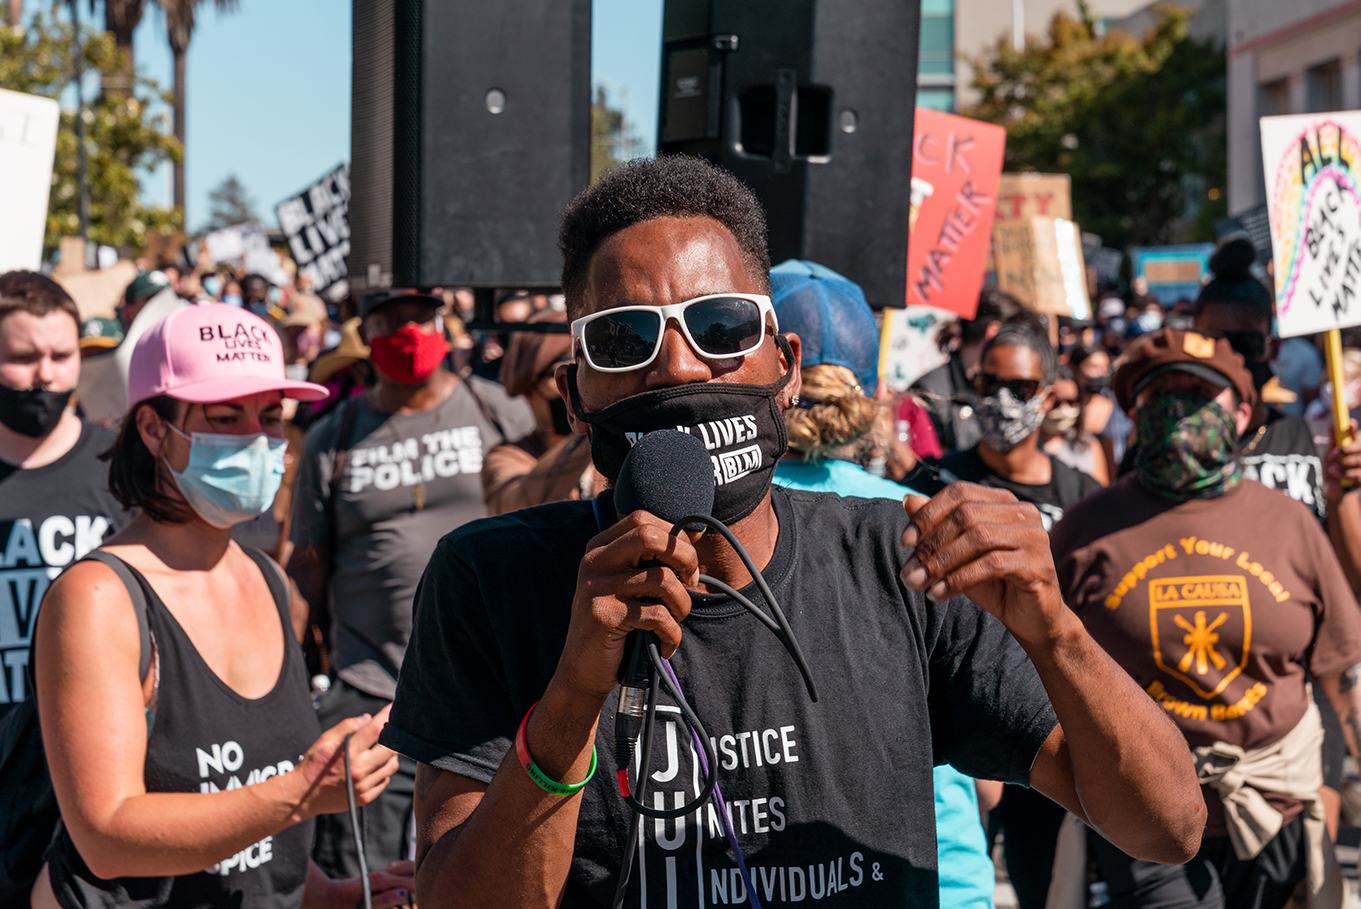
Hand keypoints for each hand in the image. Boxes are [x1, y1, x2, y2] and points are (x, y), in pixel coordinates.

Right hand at [293, 706, 399, 820]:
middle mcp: (358, 769)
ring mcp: (363, 785)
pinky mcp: (365, 797)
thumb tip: (367, 718)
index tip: (391, 707)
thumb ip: (347, 727)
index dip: (386, 715)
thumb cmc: (313, 765)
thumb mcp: (325, 740)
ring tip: (381, 750)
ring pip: (392, 765)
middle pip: (391, 748)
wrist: (302, 796)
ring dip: (390, 755)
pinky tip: (374, 767)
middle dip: (393, 737)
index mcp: (349, 752)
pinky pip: (385, 780)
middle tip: (389, 732)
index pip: (376, 729)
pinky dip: (383, 771)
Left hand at [328, 860, 417, 908]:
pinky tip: (405, 883)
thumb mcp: (364, 907)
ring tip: (419, 887)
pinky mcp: (380, 875)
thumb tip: (404, 893)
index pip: (411, 883)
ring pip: (407, 865)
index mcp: (382, 881)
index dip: (420, 891)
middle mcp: (384, 873)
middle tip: (426, 892)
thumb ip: (384, 900)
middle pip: (412, 867)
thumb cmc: (346, 906)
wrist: (330, 898)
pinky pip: (399, 868)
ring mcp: (382, 872)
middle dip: (422, 878)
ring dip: (415, 873)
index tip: (425, 899)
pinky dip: (407, 872)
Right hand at [551, 510, 700, 708]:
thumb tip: (692, 536)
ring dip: (681, 604)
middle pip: (650, 536)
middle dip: (684, 558)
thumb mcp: (625, 585)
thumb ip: (647, 561)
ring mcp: (596, 587)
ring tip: (675, 620)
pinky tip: (666, 644)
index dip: (674, 534)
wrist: (581, 671)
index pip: (642, 519)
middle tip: (690, 582)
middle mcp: (594, 561)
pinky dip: (672, 633)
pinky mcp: (603, 616)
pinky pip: (657, 615)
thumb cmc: (615, 626)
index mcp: (599, 547)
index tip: (687, 561)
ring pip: (662, 578)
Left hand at [899, 483, 1064, 646]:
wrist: (1031, 619)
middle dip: (930, 544)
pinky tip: (938, 594)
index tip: (903, 542)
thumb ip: (936, 528)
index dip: (928, 514)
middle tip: (908, 572)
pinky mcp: (1038, 563)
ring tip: (917, 583)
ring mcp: (1034, 536)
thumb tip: (908, 499)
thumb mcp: (957, 555)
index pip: (960, 493)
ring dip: (940, 563)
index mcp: (1003, 501)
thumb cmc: (993, 583)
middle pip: (966, 515)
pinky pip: (991, 565)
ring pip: (978, 538)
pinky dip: (959, 579)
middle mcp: (1022, 512)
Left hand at [1324, 419, 1360, 501]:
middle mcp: (1360, 457)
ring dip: (1343, 463)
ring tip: (1333, 469)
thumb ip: (1333, 442)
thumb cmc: (1332, 471)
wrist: (1331, 491)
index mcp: (1353, 450)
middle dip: (1349, 448)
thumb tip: (1332, 425)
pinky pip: (1358, 473)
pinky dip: (1345, 475)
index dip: (1353, 430)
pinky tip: (1339, 477)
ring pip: (1360, 459)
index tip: (1350, 423)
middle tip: (1338, 451)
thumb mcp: (1329, 456)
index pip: (1355, 438)